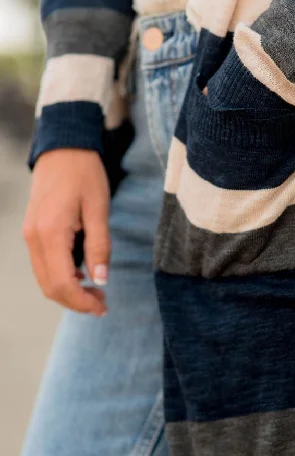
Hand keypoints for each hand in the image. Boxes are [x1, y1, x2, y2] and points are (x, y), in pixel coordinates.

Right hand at [22, 149, 110, 315]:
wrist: (63, 149)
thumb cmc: (84, 174)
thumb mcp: (99, 209)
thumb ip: (100, 246)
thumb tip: (101, 279)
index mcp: (51, 232)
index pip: (63, 283)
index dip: (83, 302)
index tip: (103, 306)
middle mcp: (34, 237)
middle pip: (50, 287)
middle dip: (76, 302)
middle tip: (103, 303)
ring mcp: (30, 235)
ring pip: (45, 279)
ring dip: (69, 292)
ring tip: (96, 291)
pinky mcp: (32, 232)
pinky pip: (43, 266)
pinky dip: (61, 278)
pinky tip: (82, 275)